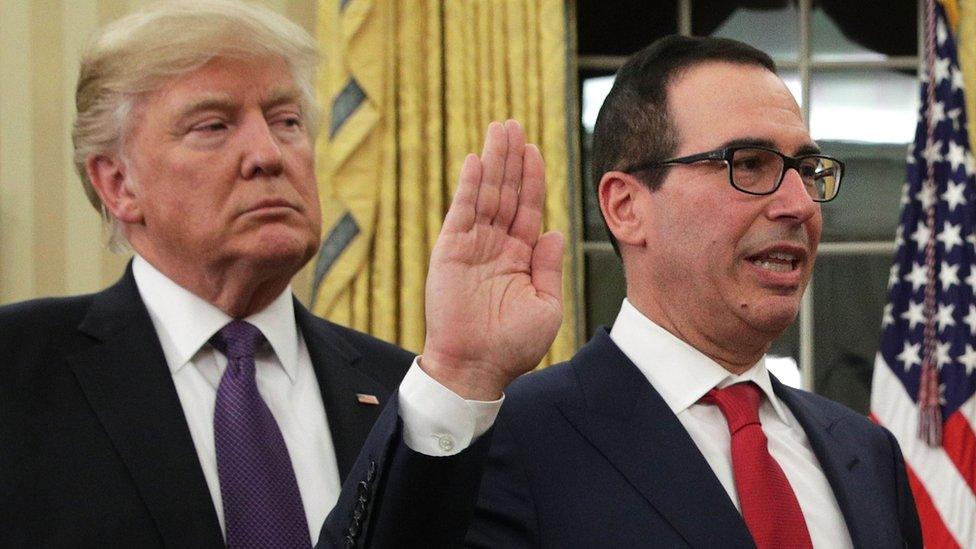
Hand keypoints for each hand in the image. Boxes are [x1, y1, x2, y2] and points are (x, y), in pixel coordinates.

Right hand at [421, 120, 563, 399]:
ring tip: (498, 129)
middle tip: (513, 124)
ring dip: (492, 162)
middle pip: (506, 192)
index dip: (533, 178)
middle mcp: (496, 245)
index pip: (529, 207)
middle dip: (511, 158)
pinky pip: (461, 212)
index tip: (534, 149)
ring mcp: (472, 246)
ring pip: (485, 194)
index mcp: (521, 257)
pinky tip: (475, 161)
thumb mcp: (546, 306)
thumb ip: (549, 267)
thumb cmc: (513, 346)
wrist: (476, 368)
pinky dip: (468, 186)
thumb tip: (556, 231)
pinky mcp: (450, 251)